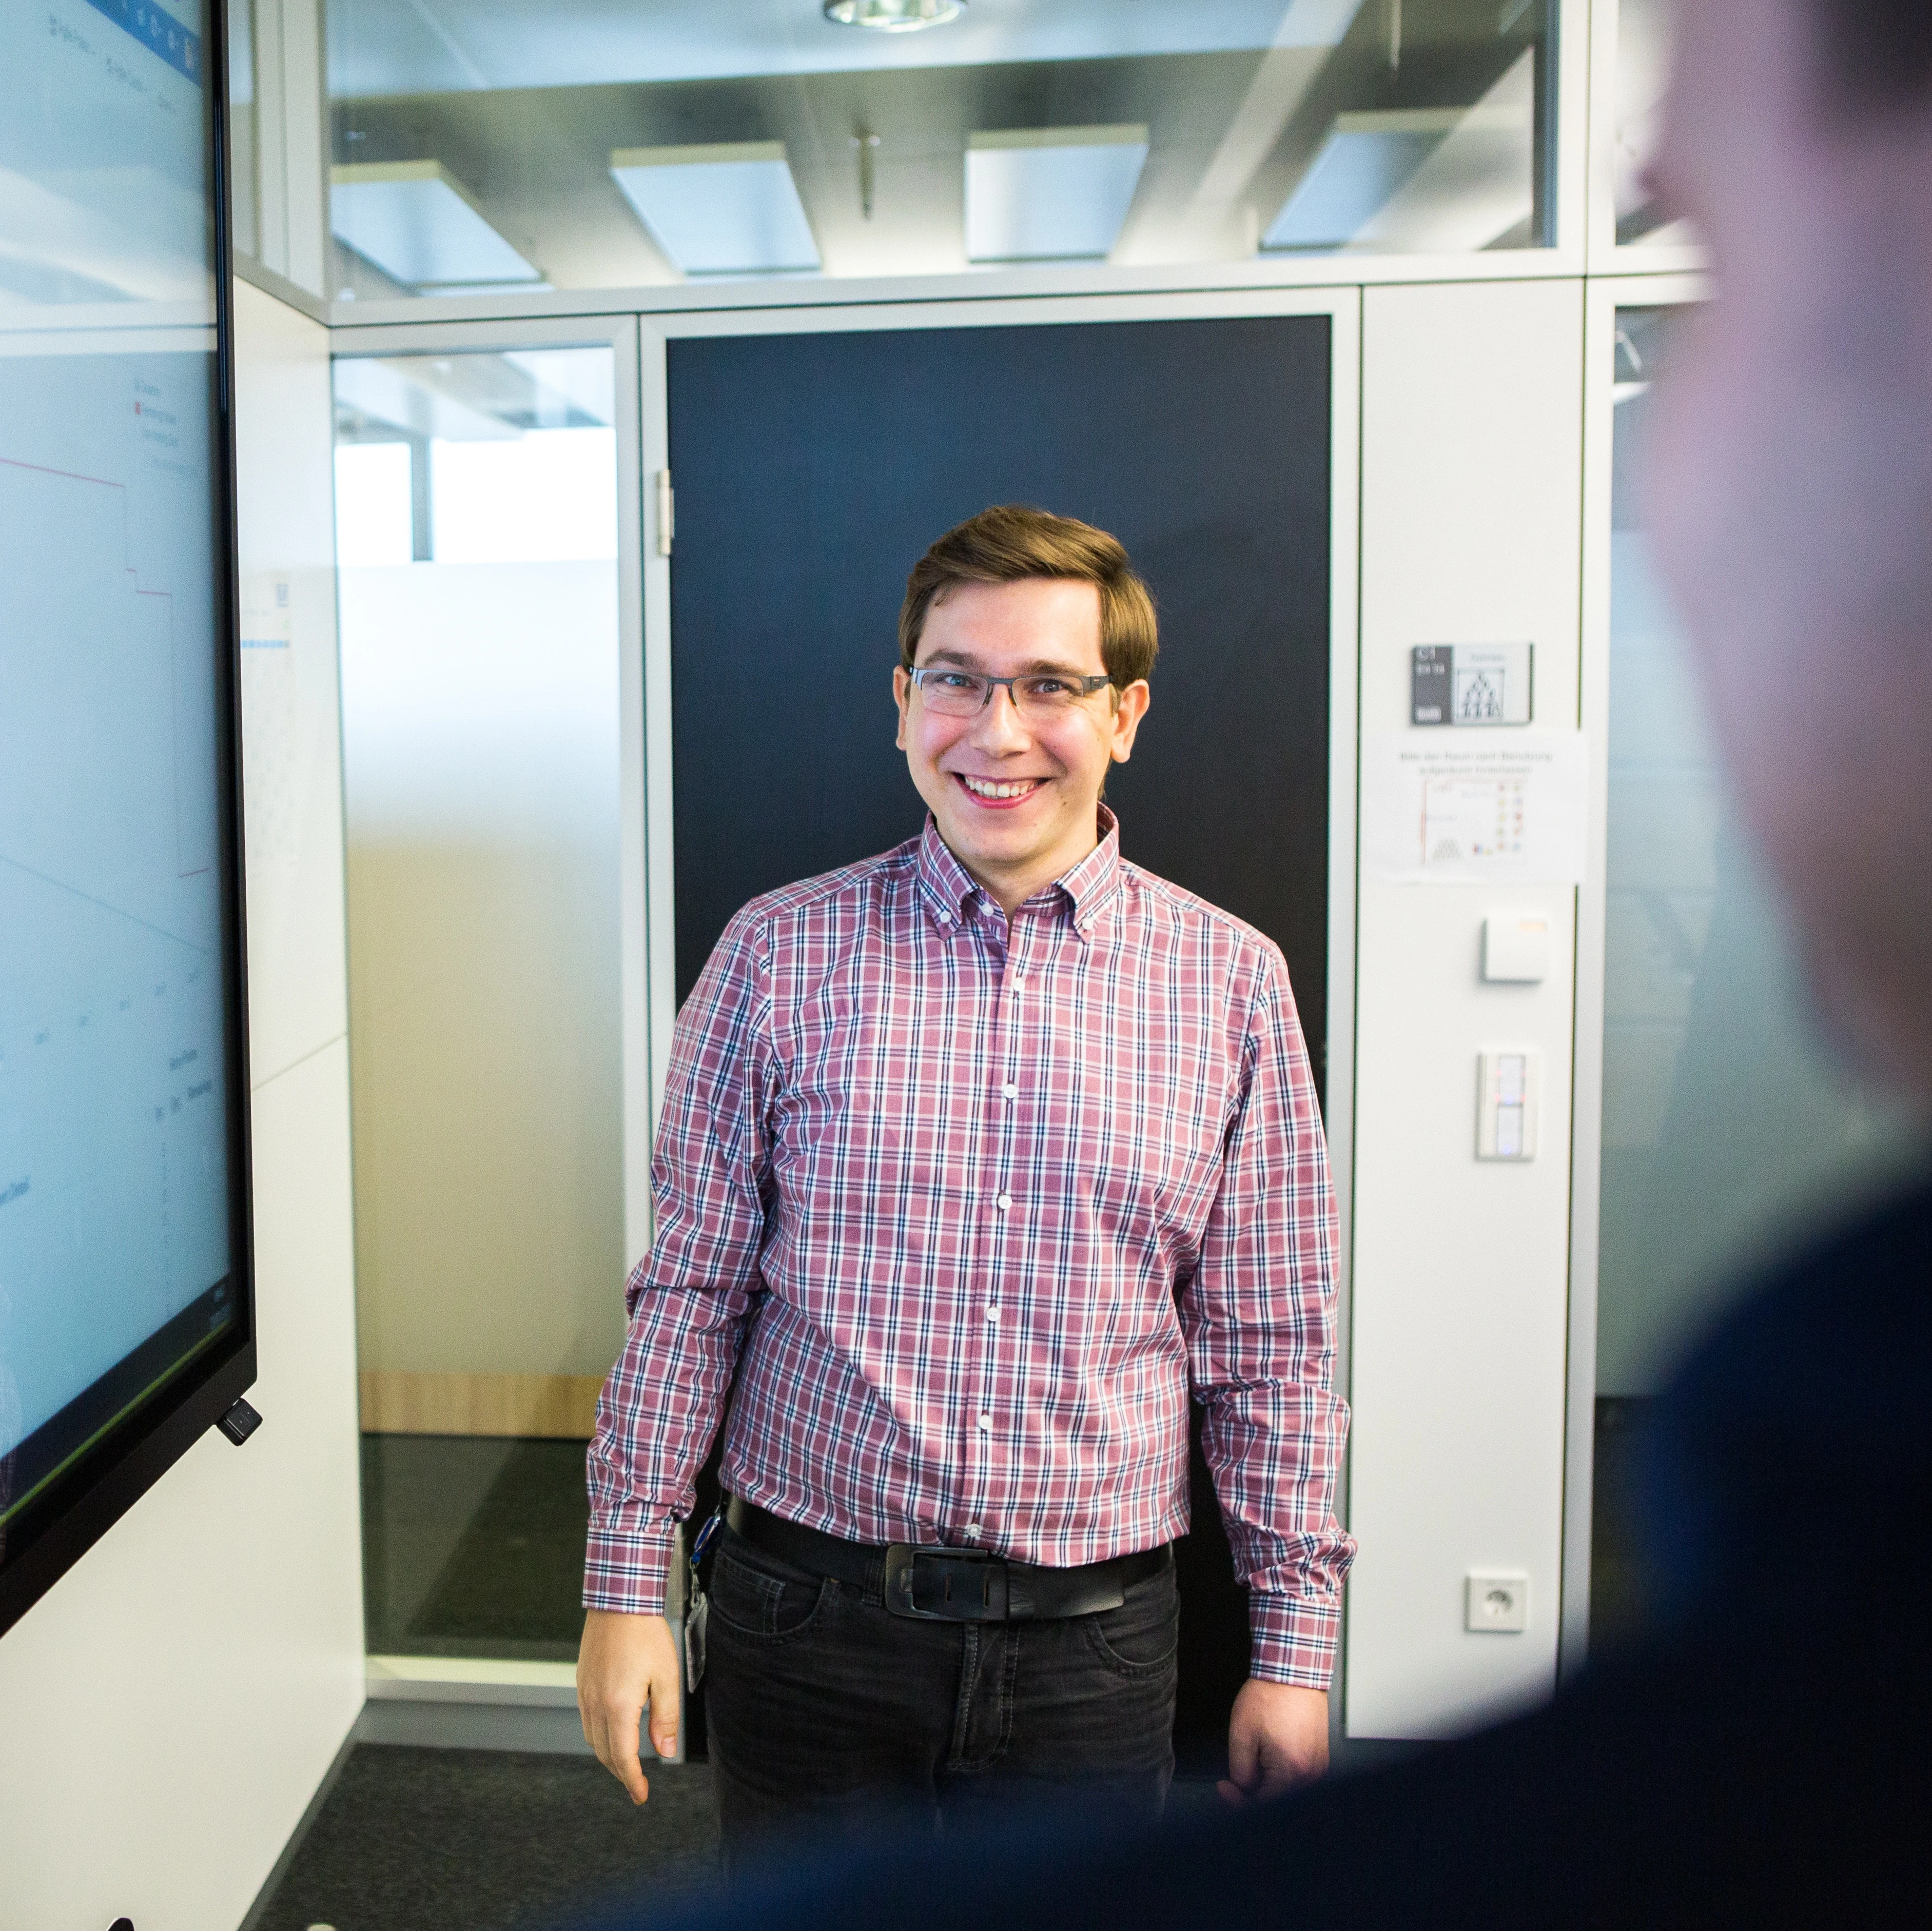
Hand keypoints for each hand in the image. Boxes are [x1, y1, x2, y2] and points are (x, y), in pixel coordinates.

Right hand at [577, 1609, 680, 1803]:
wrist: (619, 1601)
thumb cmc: (646, 1635)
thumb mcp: (667, 1676)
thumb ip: (665, 1718)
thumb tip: (665, 1752)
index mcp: (618, 1707)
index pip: (623, 1757)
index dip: (632, 1780)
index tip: (642, 1795)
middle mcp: (595, 1704)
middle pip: (605, 1753)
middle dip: (621, 1772)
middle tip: (637, 1784)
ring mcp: (585, 1693)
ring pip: (593, 1739)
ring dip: (609, 1755)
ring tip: (628, 1762)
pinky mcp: (582, 1682)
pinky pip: (587, 1720)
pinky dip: (600, 1735)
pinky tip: (614, 1731)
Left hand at [1219, 1681, 1328, 1805]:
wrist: (1293, 1672)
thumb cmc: (1270, 1697)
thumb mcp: (1241, 1734)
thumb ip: (1240, 1771)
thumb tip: (1241, 1789)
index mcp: (1291, 1772)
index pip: (1262, 1804)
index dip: (1237, 1800)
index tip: (1224, 1788)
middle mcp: (1311, 1774)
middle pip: (1276, 1799)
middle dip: (1253, 1790)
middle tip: (1236, 1774)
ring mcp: (1319, 1767)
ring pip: (1286, 1789)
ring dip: (1267, 1780)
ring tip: (1257, 1753)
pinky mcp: (1320, 1759)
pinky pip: (1298, 1777)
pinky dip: (1281, 1772)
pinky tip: (1271, 1752)